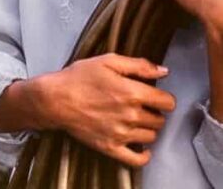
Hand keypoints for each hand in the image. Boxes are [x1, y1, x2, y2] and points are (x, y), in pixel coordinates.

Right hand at [38, 54, 174, 167]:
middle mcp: (131, 116)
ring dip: (149, 129)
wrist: (55, 99)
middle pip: (160, 120)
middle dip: (155, 112)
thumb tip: (164, 71)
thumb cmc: (79, 77)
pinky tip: (142, 147)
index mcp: (133, 93)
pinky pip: (136, 159)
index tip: (157, 96)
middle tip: (144, 106)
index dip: (164, 98)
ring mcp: (121, 134)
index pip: (167, 102)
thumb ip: (140, 66)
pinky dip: (144, 156)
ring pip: (151, 137)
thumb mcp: (109, 61)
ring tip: (137, 121)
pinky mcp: (110, 147)